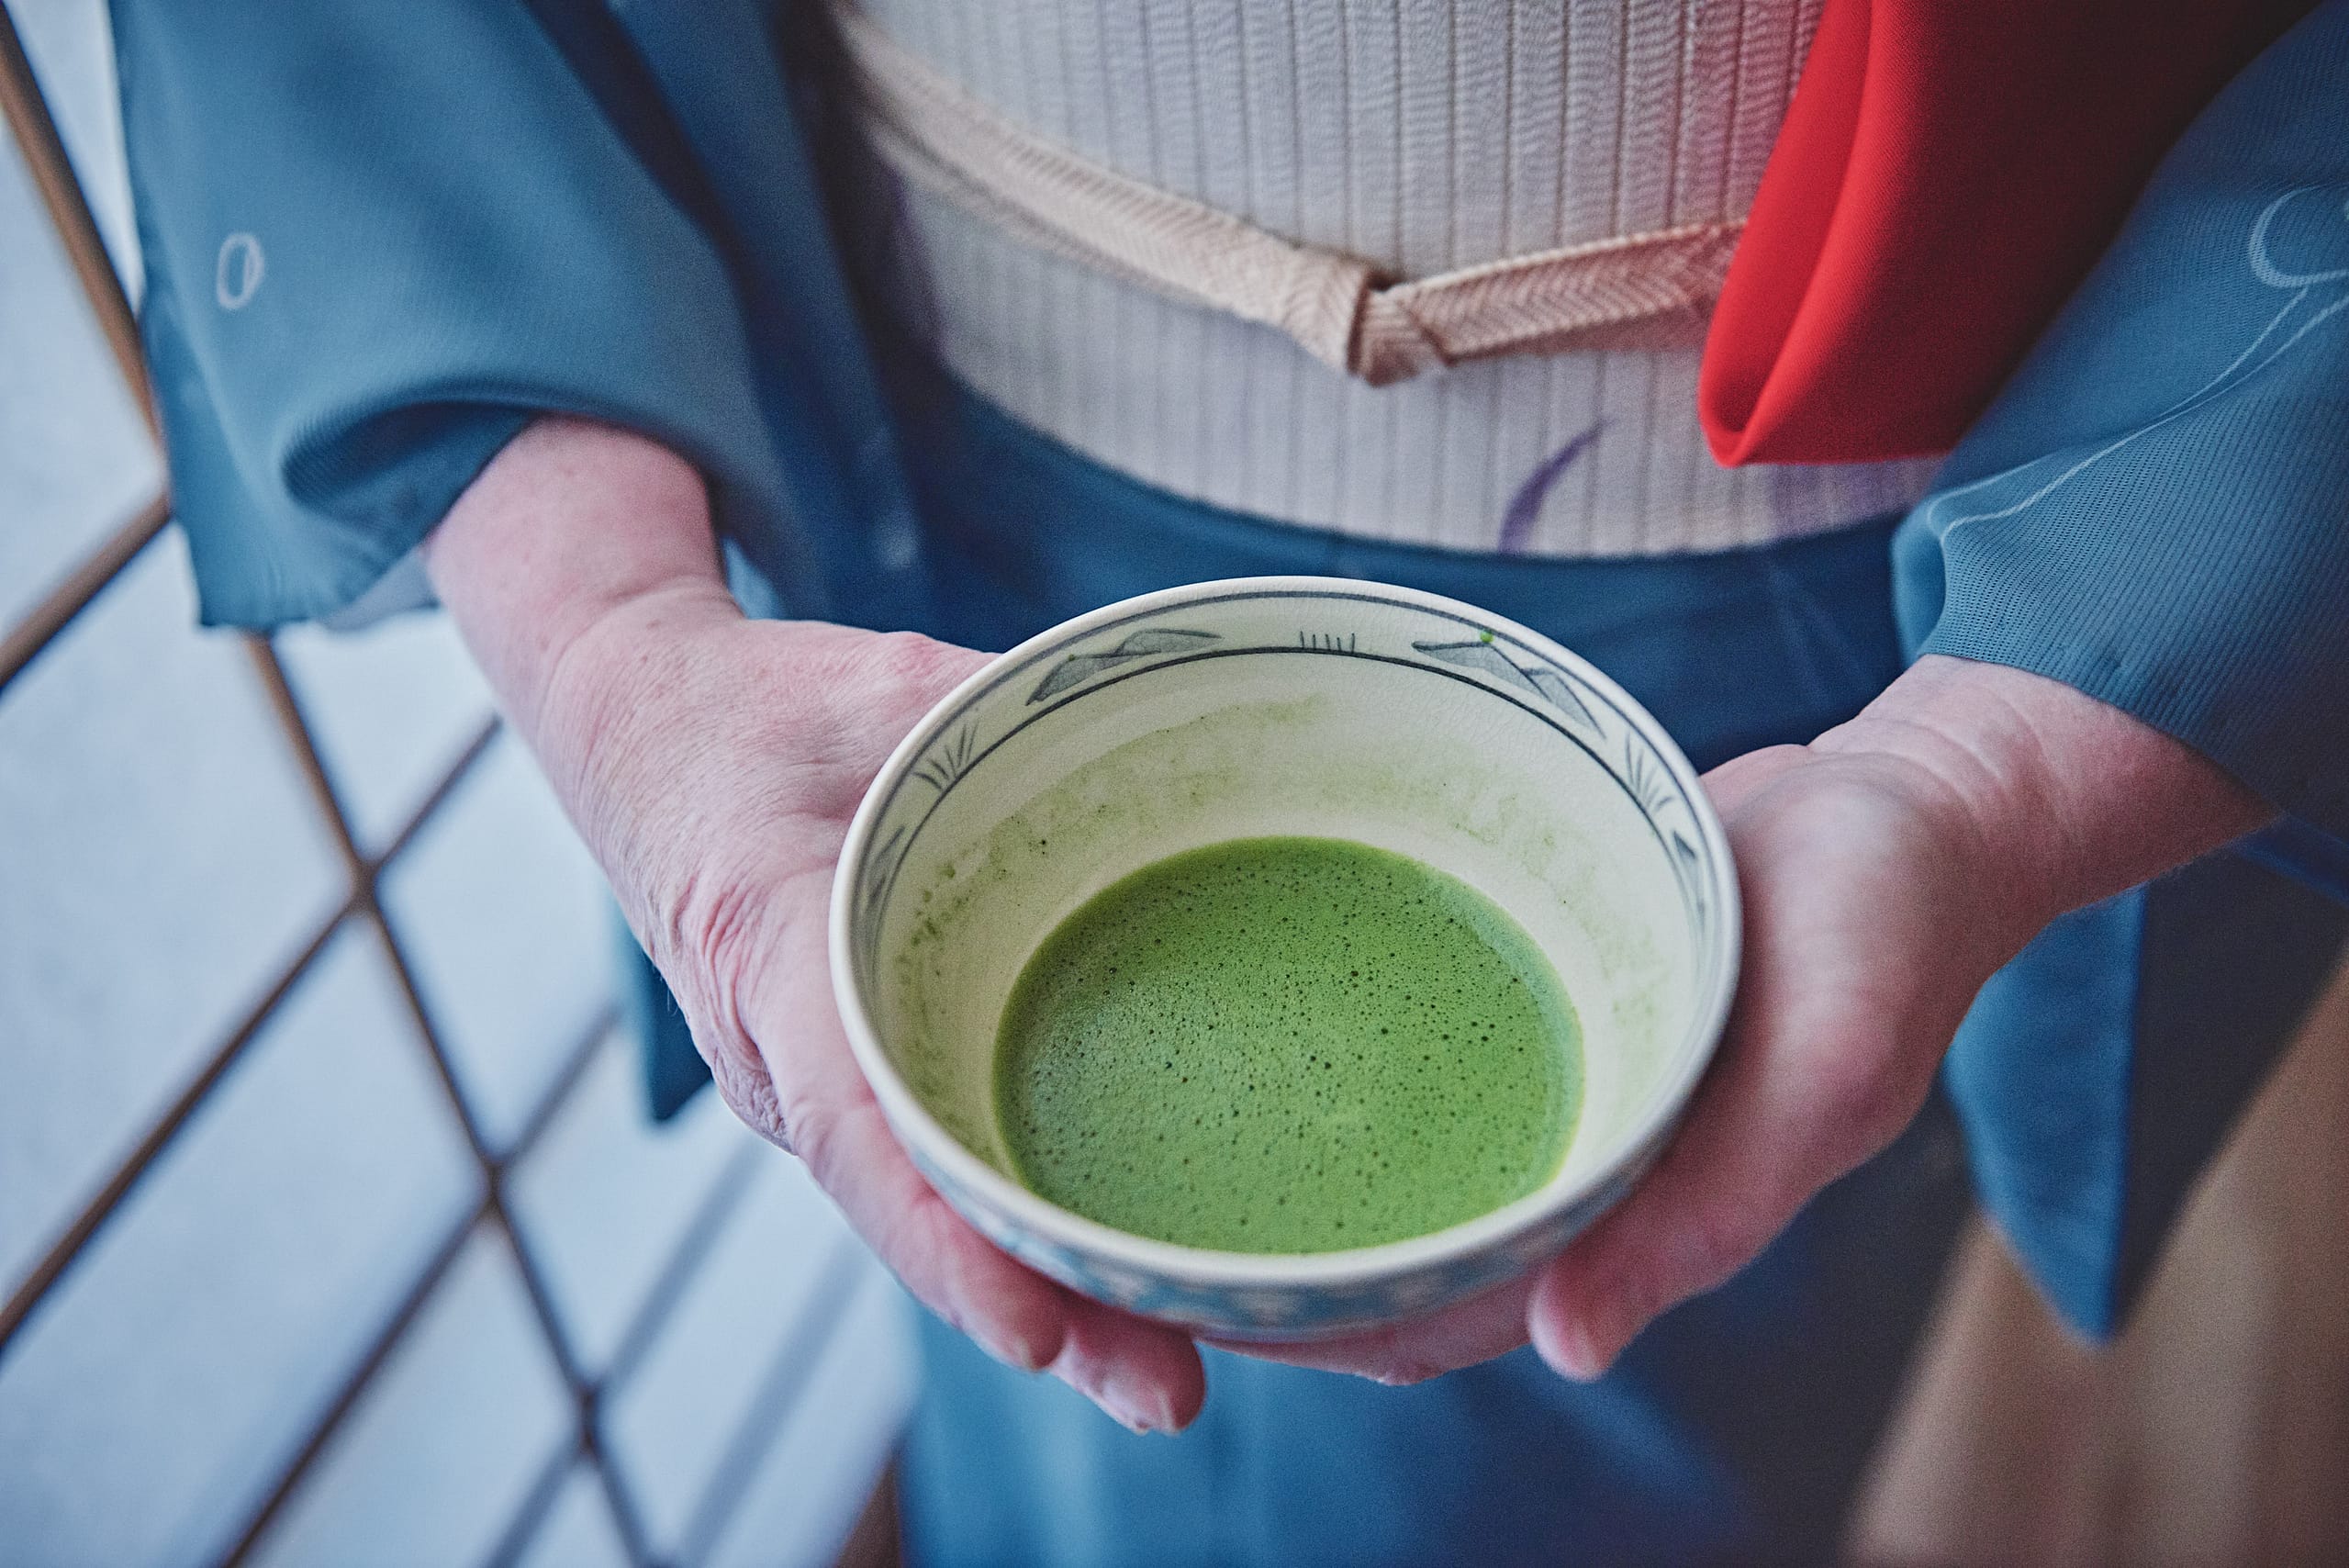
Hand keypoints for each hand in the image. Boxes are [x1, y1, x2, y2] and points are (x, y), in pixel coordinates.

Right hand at [425, 421, 1206, 1432]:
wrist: (645, 727)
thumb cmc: (757, 709)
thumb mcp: (877, 685)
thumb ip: (1003, 717)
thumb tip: (1167, 713)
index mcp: (769, 944)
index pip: (851, 1113)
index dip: (942, 1228)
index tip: (1034, 1325)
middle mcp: (786, 1052)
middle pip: (914, 1206)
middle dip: (1039, 1307)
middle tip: (1170, 1389)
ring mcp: (816, 1081)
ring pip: (930, 1209)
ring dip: (1047, 1297)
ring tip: (1171, 1374)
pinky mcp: (855, 1077)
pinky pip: (938, 1167)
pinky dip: (1021, 1233)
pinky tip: (1126, 1284)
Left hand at [1236, 654, 2267, 1385]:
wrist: (1911, 808)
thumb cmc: (1891, 927)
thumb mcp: (1831, 1063)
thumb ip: (1715, 1205)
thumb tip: (1568, 1347)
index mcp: (1634, 1219)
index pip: (1440, 1316)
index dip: (1314, 1328)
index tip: (1183, 1306)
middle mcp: (1574, 1166)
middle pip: (1387, 1251)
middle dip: (1265, 1260)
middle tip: (1115, 1218)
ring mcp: (1551, 1088)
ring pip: (1391, 1164)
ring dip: (1286, 1170)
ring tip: (1145, 1135)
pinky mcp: (1536, 1004)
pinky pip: (1419, 1067)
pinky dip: (1342, 1075)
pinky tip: (1253, 1031)